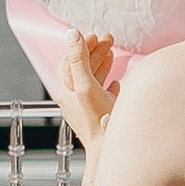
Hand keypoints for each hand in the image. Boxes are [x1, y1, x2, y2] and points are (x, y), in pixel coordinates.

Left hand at [60, 30, 118, 149]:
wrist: (108, 150)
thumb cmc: (96, 122)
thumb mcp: (86, 85)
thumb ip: (78, 59)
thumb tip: (71, 34)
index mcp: (67, 90)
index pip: (69, 60)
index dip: (81, 45)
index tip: (94, 35)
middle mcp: (75, 99)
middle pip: (82, 68)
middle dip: (94, 51)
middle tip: (109, 38)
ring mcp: (88, 107)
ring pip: (93, 80)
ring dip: (102, 64)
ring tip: (113, 53)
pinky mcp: (101, 116)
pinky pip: (103, 97)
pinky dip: (109, 85)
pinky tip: (116, 83)